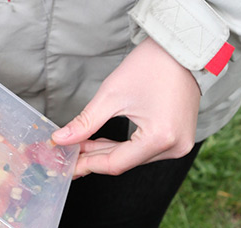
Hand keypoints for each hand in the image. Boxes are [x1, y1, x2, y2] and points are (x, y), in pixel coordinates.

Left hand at [52, 37, 200, 177]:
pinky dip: (123, 148)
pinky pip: (145, 151)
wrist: (181, 50)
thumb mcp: (111, 95)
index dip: (88, 164)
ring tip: (82, 145)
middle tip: (70, 153)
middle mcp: (174, 147)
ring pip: (133, 159)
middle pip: (124, 162)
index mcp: (160, 138)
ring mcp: (180, 145)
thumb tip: (60, 140)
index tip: (67, 164)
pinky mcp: (179, 139)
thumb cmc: (150, 66)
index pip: (115, 164)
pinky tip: (102, 142)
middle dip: (94, 158)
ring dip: (107, 152)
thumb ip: (85, 123)